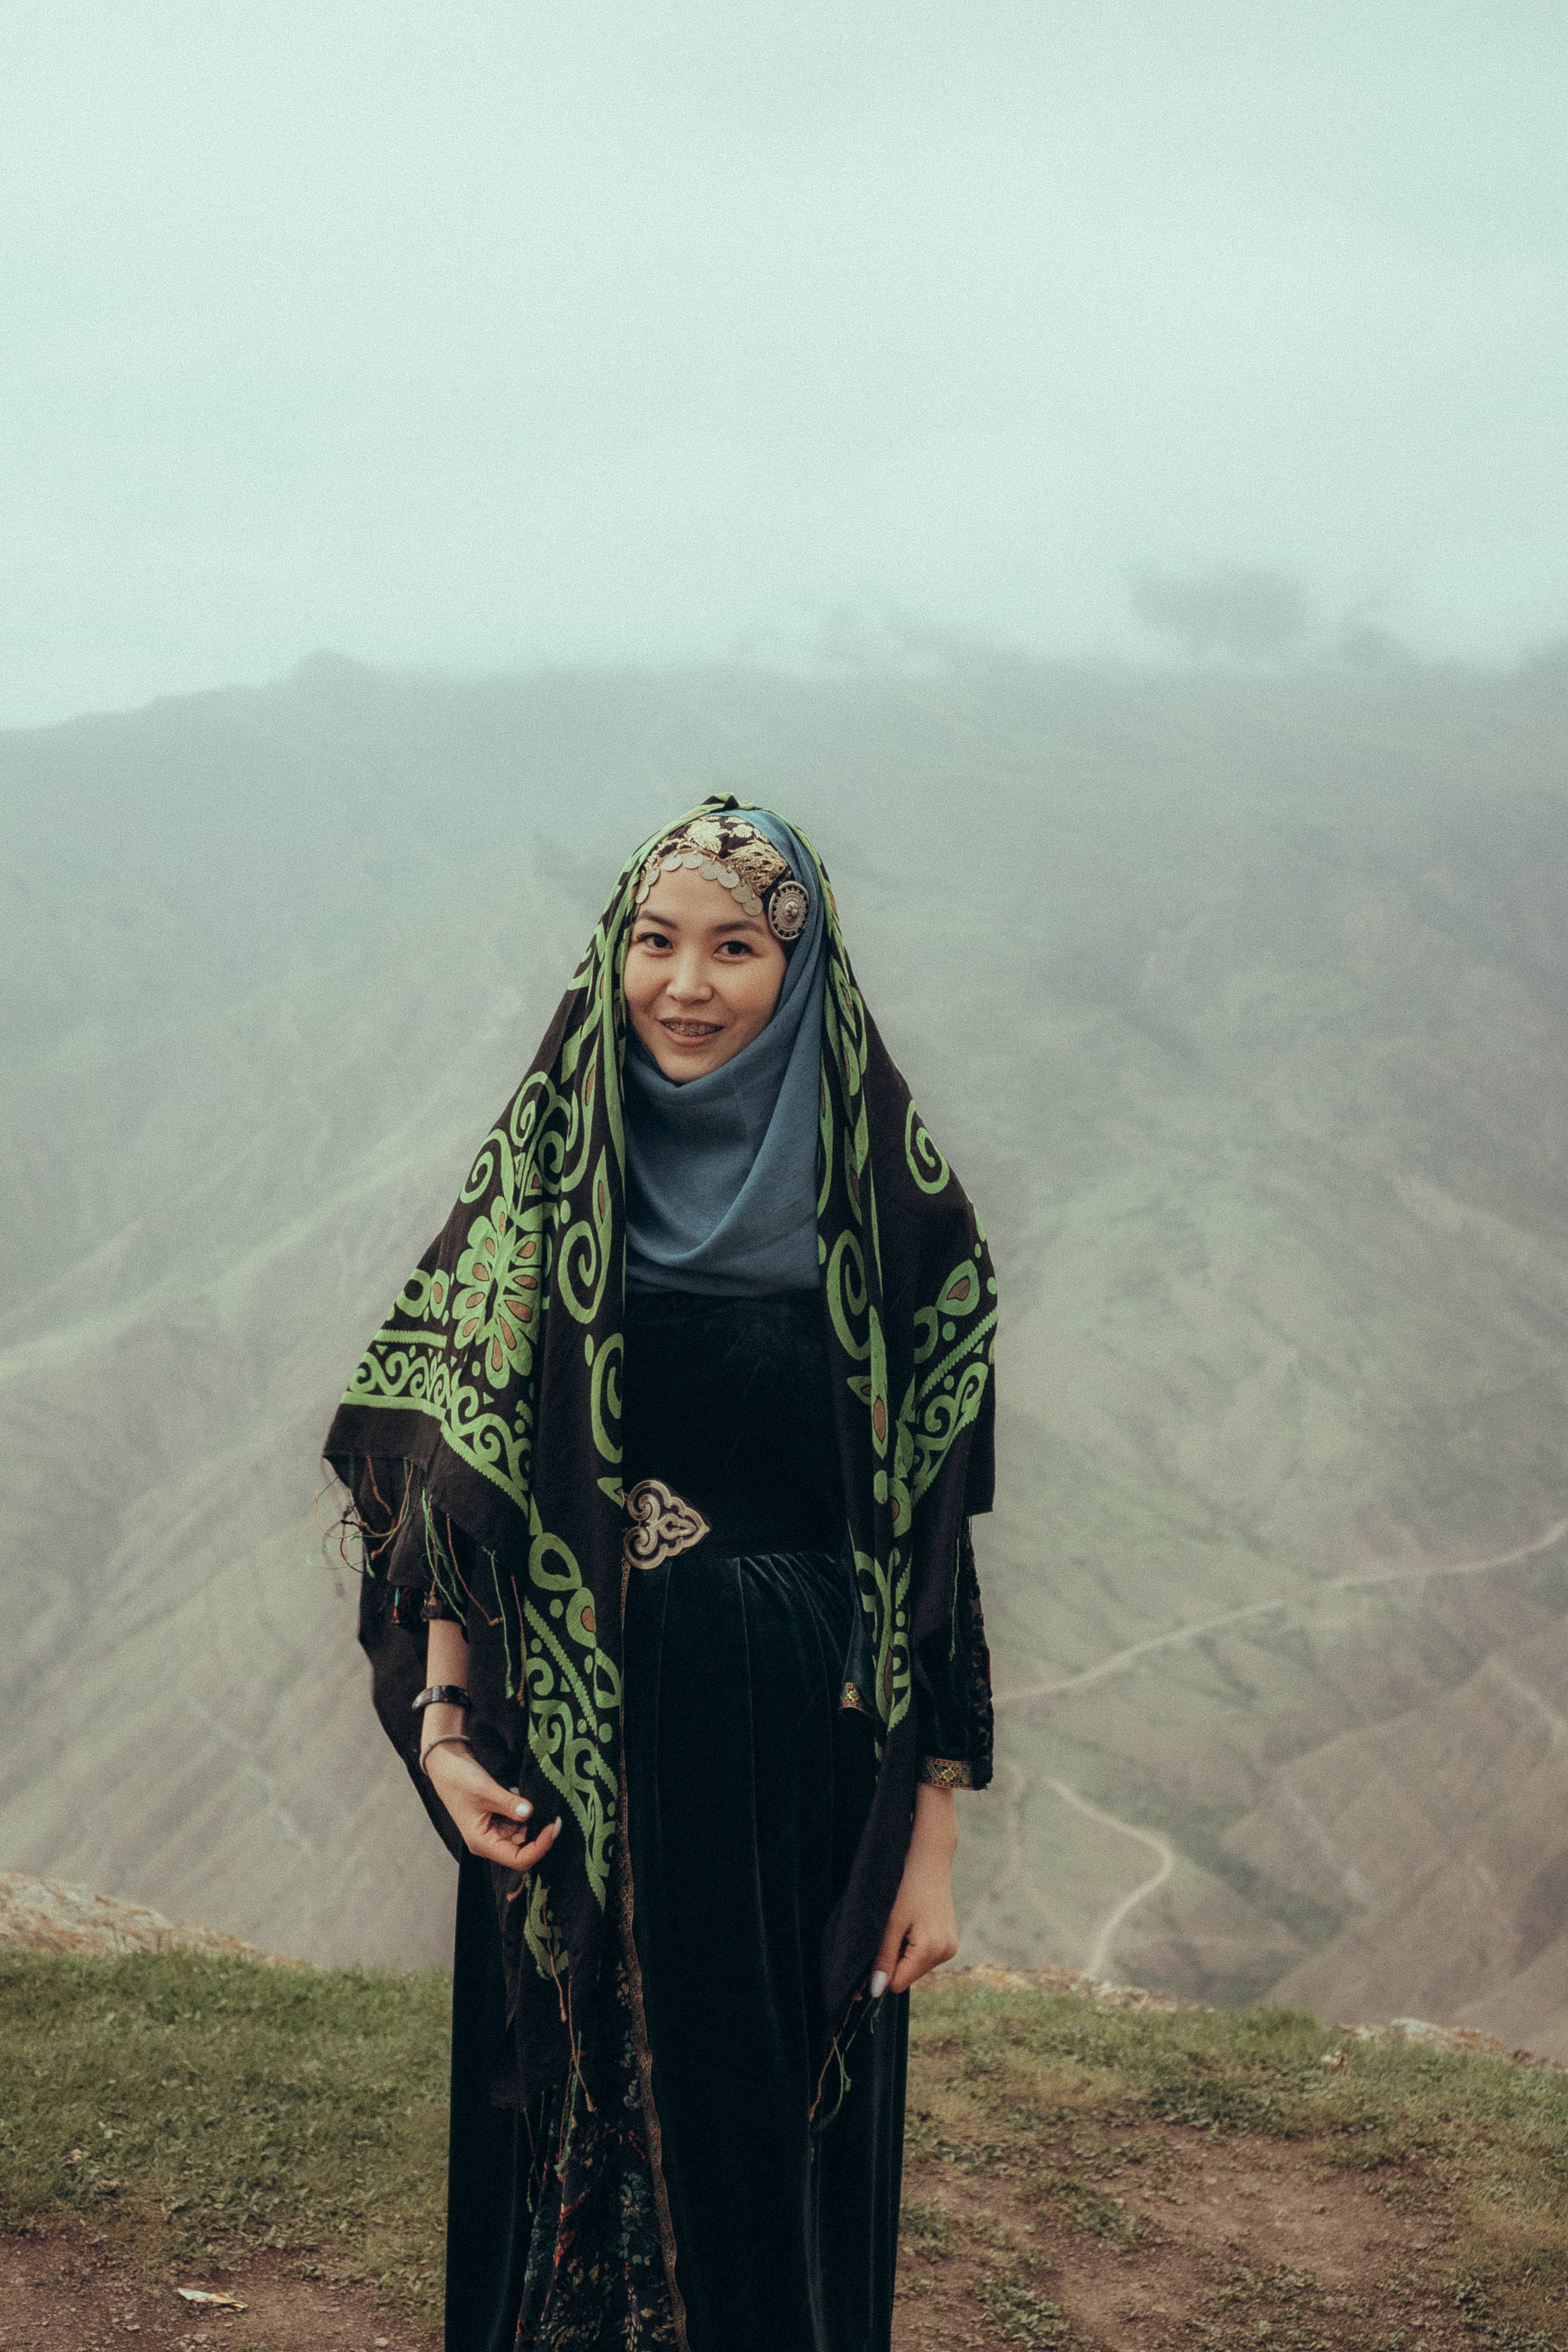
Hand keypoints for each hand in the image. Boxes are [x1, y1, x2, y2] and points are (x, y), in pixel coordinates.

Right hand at [424, 1740, 561, 1872]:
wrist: (447, 1764)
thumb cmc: (459, 1780)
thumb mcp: (486, 1791)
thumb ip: (509, 1804)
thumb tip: (530, 1812)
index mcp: (483, 1843)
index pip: (518, 1859)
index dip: (539, 1848)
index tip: (553, 1827)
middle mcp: (490, 1841)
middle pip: (523, 1849)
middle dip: (539, 1834)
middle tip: (555, 1814)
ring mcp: (495, 1830)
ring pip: (523, 1834)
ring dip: (534, 1822)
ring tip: (541, 1803)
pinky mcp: (499, 1818)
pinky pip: (519, 1821)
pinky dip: (527, 1812)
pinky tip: (530, 1798)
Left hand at [870, 1783, 959, 1996]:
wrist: (929, 1857)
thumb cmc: (905, 1885)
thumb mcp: (888, 1922)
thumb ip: (883, 1958)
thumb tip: (876, 1992)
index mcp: (931, 1950)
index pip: (898, 1983)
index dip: (882, 1971)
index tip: (873, 1950)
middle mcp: (945, 1953)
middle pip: (907, 1976)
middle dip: (893, 1959)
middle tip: (891, 1928)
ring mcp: (949, 1947)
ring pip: (914, 1967)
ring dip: (903, 1951)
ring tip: (903, 1922)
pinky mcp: (949, 1940)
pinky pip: (923, 1956)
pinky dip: (913, 1945)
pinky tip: (912, 1922)